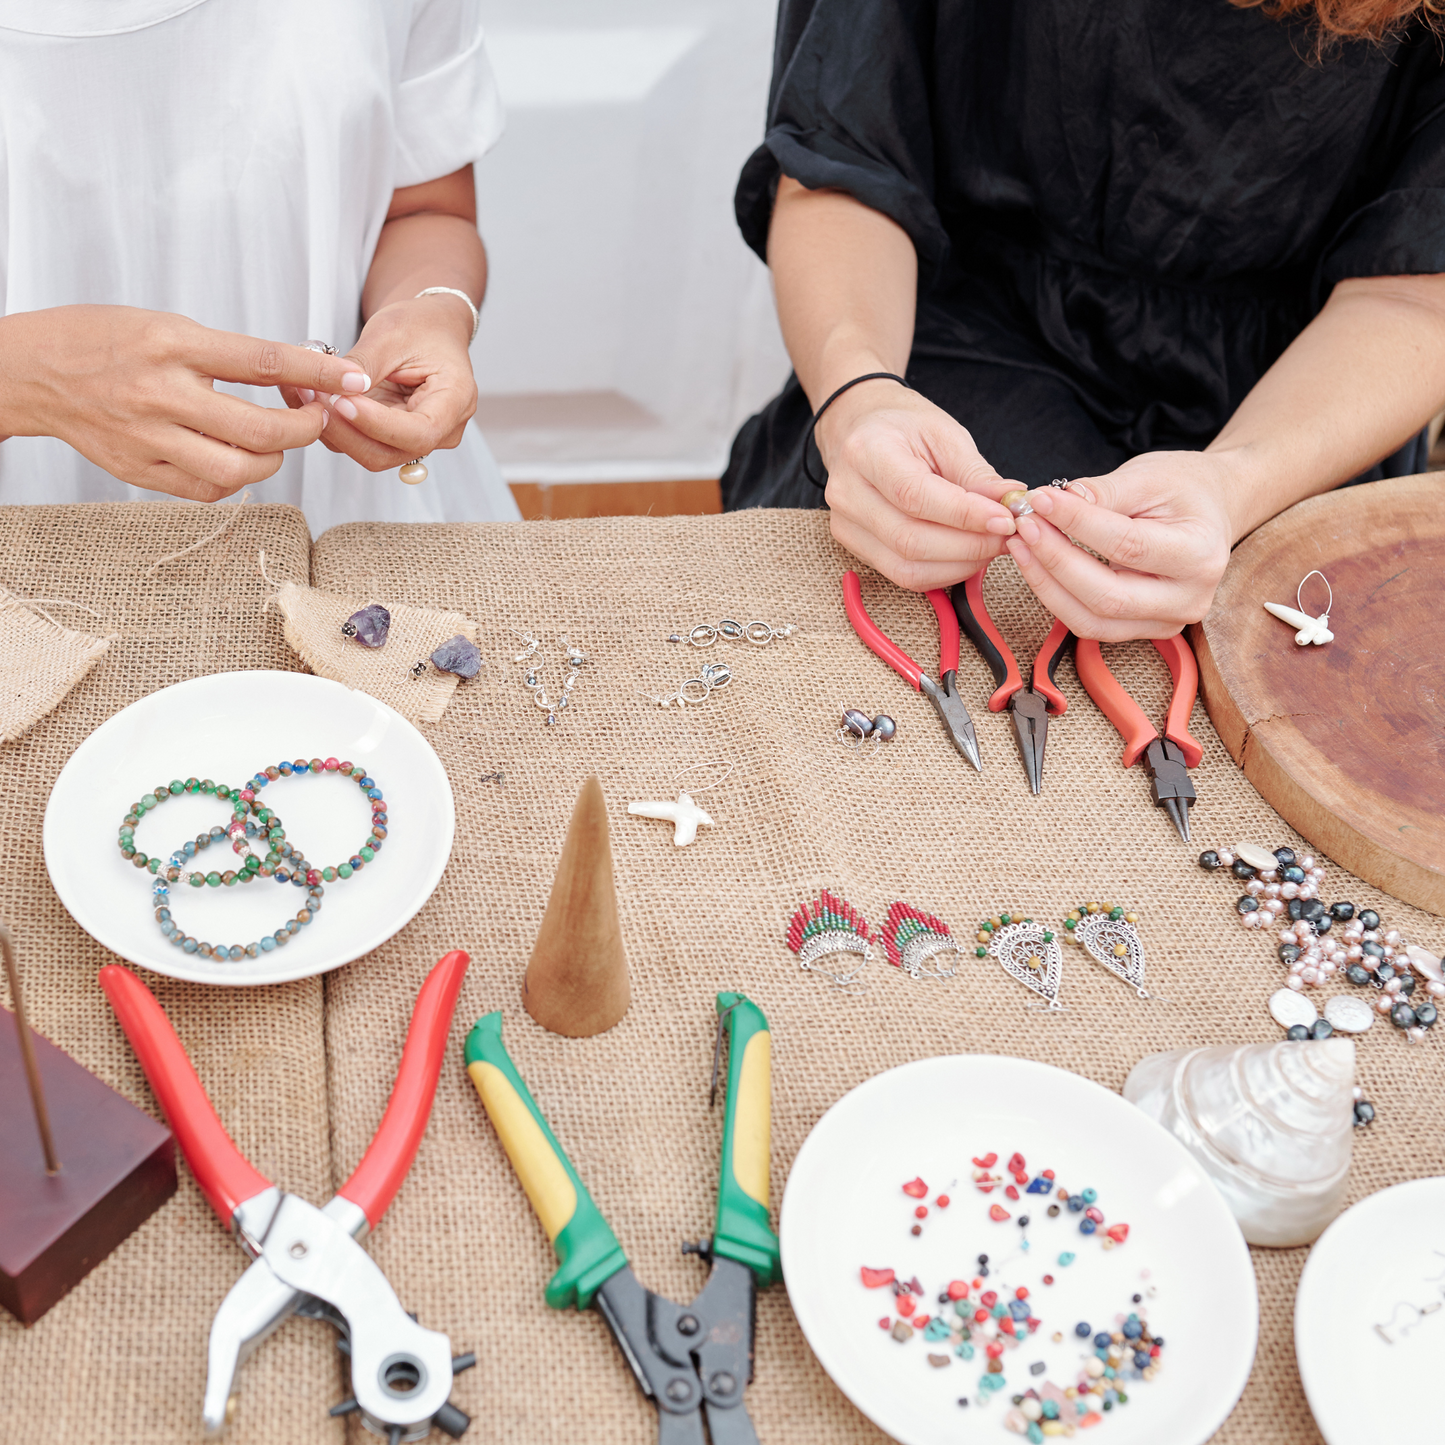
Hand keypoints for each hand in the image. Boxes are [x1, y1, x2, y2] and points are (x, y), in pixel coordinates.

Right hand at [0, 305, 368, 500]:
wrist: (32, 371)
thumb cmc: (104, 340)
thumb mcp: (166, 325)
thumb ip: (225, 354)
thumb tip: (295, 374)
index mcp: (171, 344)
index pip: (262, 362)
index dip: (316, 373)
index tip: (352, 379)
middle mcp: (160, 393)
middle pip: (259, 431)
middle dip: (304, 431)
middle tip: (315, 420)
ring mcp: (148, 437)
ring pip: (238, 470)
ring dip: (273, 461)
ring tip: (274, 443)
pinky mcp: (139, 470)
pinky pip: (207, 489)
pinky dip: (235, 478)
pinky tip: (236, 459)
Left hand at [292, 295, 476, 470]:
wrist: (428, 330)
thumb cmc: (421, 326)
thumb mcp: (392, 333)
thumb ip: (365, 365)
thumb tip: (335, 389)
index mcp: (455, 401)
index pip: (418, 432)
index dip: (377, 424)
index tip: (343, 401)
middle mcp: (442, 431)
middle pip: (390, 452)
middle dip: (346, 430)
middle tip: (312, 395)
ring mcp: (416, 439)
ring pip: (370, 453)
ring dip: (333, 429)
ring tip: (305, 392)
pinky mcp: (392, 439)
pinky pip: (359, 443)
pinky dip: (332, 426)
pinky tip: (311, 399)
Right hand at [817, 380, 1018, 589]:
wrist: (861, 430)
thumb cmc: (904, 428)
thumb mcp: (945, 435)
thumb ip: (976, 475)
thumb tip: (1011, 505)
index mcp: (866, 452)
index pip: (915, 496)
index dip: (965, 515)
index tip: (1005, 519)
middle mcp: (847, 493)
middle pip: (910, 540)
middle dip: (969, 545)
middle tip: (1007, 536)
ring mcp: (844, 525)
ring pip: (907, 567)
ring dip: (959, 564)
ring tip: (990, 545)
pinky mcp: (854, 546)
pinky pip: (903, 575)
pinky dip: (943, 572)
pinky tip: (965, 555)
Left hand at [1004, 451, 1237, 639]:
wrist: (1211, 511)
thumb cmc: (1184, 490)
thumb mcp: (1150, 476)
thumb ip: (1104, 492)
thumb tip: (1055, 502)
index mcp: (1200, 556)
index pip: (1126, 545)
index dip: (1076, 523)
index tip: (1040, 499)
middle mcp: (1188, 599)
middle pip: (1106, 595)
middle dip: (1055, 560)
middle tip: (1023, 524)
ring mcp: (1166, 622)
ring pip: (1091, 619)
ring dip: (1046, 583)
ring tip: (1020, 544)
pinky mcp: (1143, 630)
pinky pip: (1089, 624)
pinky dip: (1056, 597)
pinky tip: (1035, 565)